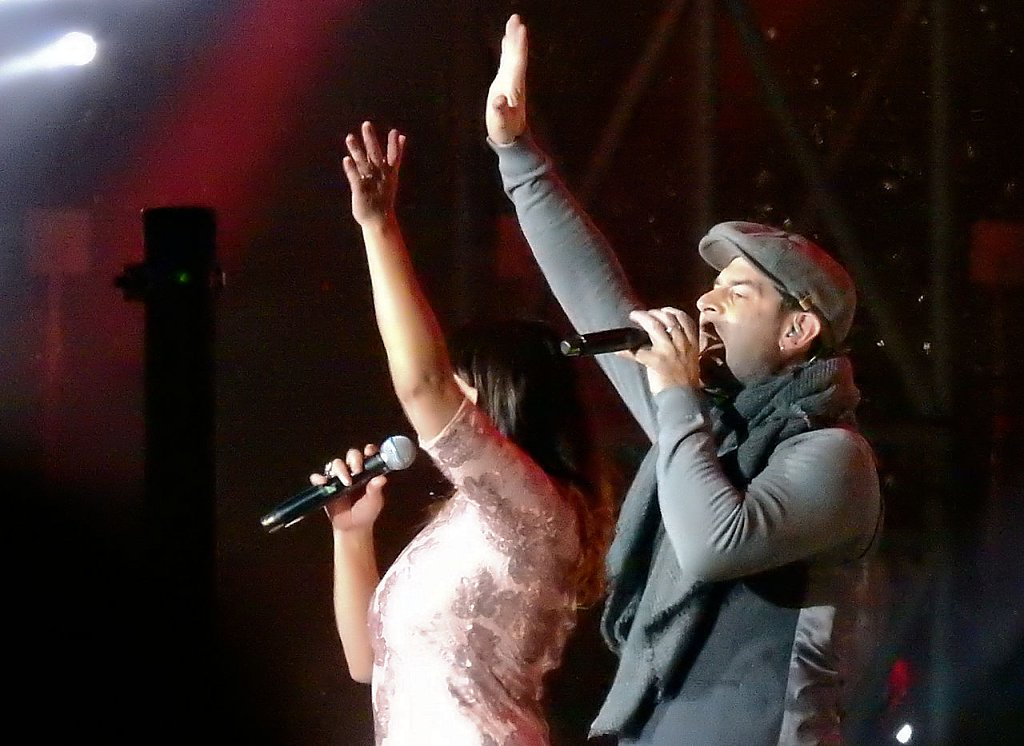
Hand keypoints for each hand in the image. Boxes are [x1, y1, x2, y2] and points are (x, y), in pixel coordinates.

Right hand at [310, 443, 386, 532]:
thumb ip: (376, 489)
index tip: (369, 452)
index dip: (369, 450)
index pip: (368, 454)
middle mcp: (352, 470)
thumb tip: (382, 478)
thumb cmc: (366, 512)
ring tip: (346, 482)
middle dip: (354, 459)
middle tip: (357, 470)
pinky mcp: (326, 486)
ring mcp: (338, 477)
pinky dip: (319, 478)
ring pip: (336, 464)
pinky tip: (322, 483)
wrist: (353, 527)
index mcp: (367, 471)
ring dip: (340, 470)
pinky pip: (318, 478)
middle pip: (351, 455)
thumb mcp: (374, 501)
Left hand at [341, 121, 405, 227]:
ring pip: (363, 164)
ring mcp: (370, 183)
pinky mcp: (360, 190)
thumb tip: (403, 136)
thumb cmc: (384, 196)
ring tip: (349, 137)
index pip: (394, 156)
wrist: (380, 221)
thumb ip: (396, 154)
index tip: (395, 132)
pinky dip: (351, 169)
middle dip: (371, 140)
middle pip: (375, 155)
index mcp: (390, 173)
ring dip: (356, 150)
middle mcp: (381, 176)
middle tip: (366, 124)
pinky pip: (355, 178)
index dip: (394, 145)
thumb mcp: (392, 174)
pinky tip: (346, 159)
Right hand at [485, 14, 527, 144]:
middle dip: (516, 38)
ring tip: (514, 23)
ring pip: (513, 56)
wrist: (511, 137)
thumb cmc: (505, 131)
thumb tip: (499, 100)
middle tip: (516, 19)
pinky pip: (507, 61)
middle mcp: (515, 81)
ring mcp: (511, 81)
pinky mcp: (506, 83)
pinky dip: (508, 49)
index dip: (518, 47)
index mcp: (514, 87)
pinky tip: (507, 40)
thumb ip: (501, 112)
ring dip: (513, 39)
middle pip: (517, 55)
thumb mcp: (501, 123)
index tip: (520, 31)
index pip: (517, 63)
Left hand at [617, 308, 700, 393]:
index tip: (662, 310)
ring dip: (642, 318)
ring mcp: (669, 351)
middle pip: (668, 319)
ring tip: (634, 317)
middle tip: (643, 314)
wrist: (684, 400)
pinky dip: (626, 350)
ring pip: (655, 326)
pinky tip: (618, 350)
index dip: (672, 311)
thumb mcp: (690, 360)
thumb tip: (665, 337)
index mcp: (692, 344)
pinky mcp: (656, 361)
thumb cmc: (686, 383)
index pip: (685, 319)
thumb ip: (681, 347)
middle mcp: (682, 344)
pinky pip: (637, 351)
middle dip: (654, 312)